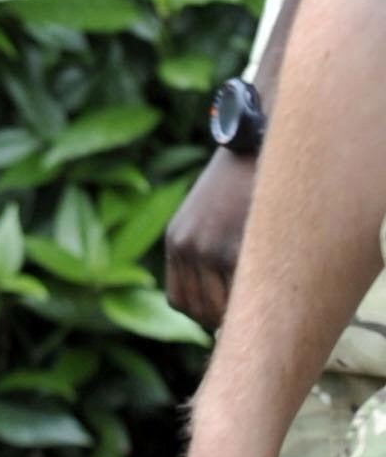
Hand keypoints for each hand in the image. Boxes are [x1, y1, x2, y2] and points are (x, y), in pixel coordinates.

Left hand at [164, 149, 255, 328]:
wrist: (257, 138)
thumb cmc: (243, 178)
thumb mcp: (211, 212)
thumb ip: (209, 250)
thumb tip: (228, 302)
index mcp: (178, 240)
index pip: (181, 301)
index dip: (205, 313)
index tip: (228, 314)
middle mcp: (187, 247)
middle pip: (202, 310)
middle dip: (228, 317)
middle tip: (257, 312)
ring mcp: (210, 249)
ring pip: (225, 308)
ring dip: (247, 310)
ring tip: (269, 298)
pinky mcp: (236, 247)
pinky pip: (248, 290)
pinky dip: (262, 295)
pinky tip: (278, 285)